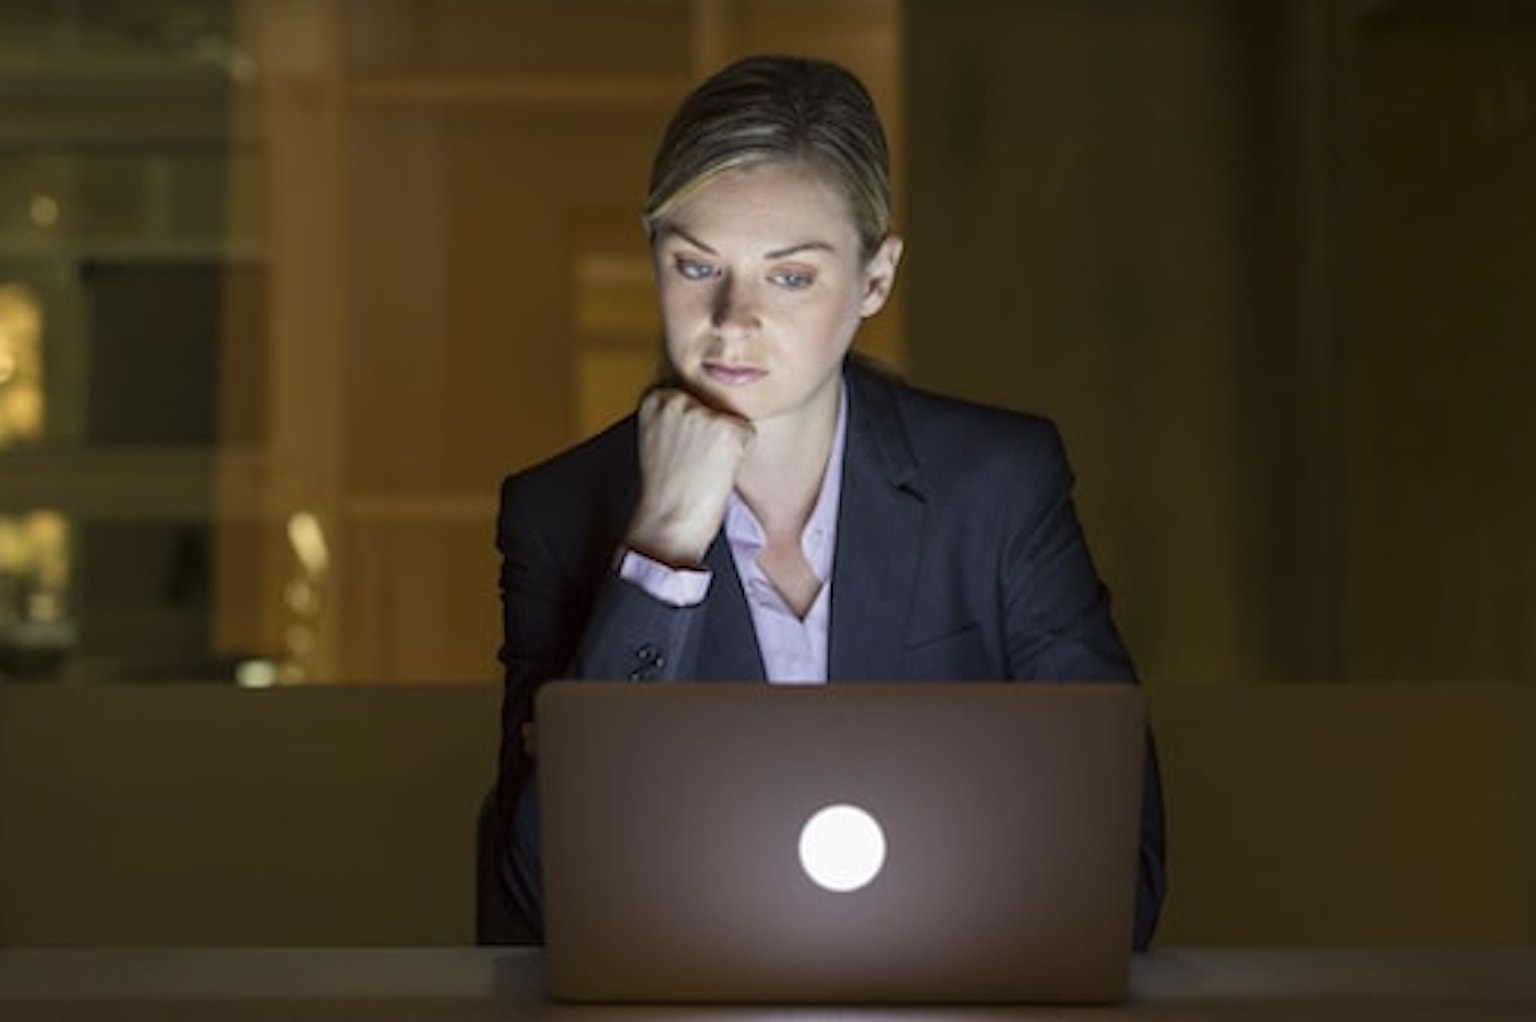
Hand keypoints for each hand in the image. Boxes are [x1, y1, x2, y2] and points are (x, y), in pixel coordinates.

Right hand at [626, 386, 753, 566]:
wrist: (669, 521)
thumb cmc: (665, 488)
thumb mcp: (657, 438)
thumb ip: (673, 413)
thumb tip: (701, 400)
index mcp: (654, 398)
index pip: (692, 393)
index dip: (693, 425)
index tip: (681, 448)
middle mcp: (677, 398)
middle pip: (714, 402)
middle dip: (711, 428)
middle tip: (692, 459)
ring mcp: (702, 412)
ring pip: (732, 417)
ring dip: (725, 441)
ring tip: (702, 465)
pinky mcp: (728, 429)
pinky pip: (748, 433)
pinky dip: (740, 453)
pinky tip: (717, 469)